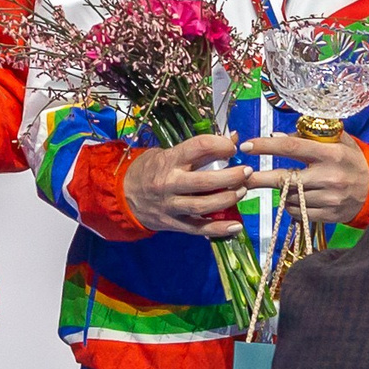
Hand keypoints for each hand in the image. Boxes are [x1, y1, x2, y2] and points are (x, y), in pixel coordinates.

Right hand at [122, 132, 249, 237]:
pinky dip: (218, 229)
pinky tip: (236, 226)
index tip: (232, 147)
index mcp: (168, 160)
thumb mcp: (167, 153)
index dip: (220, 145)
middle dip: (231, 176)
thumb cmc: (149, 169)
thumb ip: (198, 149)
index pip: (198, 147)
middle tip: (247, 171)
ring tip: (242, 191)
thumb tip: (233, 139)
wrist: (122, 195)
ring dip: (227, 199)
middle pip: (205, 181)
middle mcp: (169, 183)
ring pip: (203, 206)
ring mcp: (170, 205)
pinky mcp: (173, 223)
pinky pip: (198, 228)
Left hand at [241, 132, 368, 225]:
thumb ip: (308, 136)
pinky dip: (291, 205)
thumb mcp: (337, 140)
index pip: (291, 147)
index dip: (265, 146)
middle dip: (258, 178)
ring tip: (292, 184)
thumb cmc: (352, 160)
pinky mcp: (328, 216)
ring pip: (288, 197)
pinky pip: (296, 212)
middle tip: (242, 176)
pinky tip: (298, 198)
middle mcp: (329, 176)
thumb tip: (275, 136)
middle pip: (284, 178)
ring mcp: (329, 199)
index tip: (246, 145)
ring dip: (282, 190)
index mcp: (330, 153)